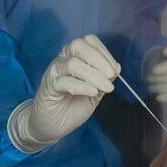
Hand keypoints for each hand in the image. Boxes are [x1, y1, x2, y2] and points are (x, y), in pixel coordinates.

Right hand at [10, 35, 119, 151]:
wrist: (53, 125)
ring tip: (106, 88)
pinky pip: (63, 82)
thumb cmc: (73, 105)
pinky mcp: (48, 87)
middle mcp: (63, 59)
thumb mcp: (95, 92)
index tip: (114, 69)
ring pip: (72, 64)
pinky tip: (93, 92)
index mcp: (75, 56)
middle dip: (98, 59)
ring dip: (93, 75)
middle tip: (110, 75)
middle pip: (78, 45)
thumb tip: (117, 66)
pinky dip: (81, 86)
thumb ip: (104, 79)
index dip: (104, 52)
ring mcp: (54, 72)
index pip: (89, 42)